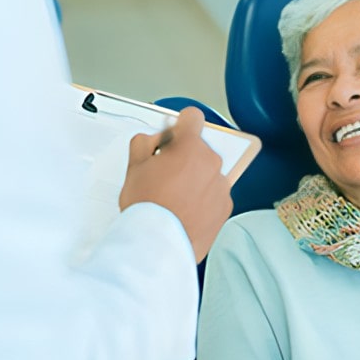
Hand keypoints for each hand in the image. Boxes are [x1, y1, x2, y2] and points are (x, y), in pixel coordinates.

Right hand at [119, 107, 232, 261]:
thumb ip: (144, 142)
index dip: (181, 124)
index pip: (192, 117)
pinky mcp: (225, 206)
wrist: (159, 242)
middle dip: (184, 157)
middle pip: (199, 149)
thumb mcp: (134, 166)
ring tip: (174, 198)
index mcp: (189, 146)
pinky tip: (185, 211)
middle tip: (165, 176)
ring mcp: (221, 184)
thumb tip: (155, 140)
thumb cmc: (147, 206)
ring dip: (195, 179)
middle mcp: (210, 161)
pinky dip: (204, 199)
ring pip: (207, 173)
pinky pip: (215, 195)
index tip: (177, 133)